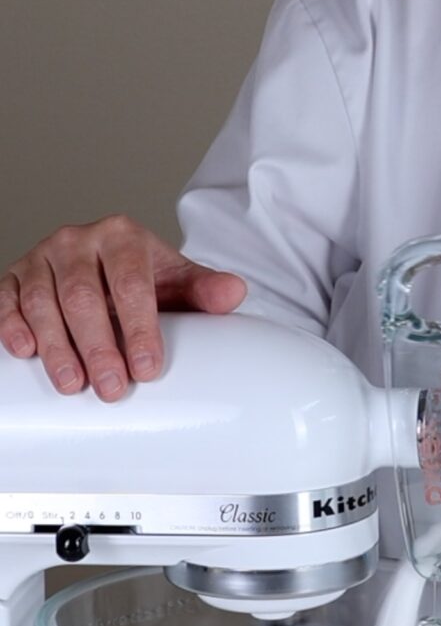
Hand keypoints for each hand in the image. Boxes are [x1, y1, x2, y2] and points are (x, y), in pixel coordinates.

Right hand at [0, 215, 246, 400]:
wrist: (110, 264)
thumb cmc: (146, 278)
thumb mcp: (179, 282)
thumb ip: (204, 290)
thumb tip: (233, 293)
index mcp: (122, 237)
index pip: (131, 284)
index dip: (139, 328)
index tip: (147, 368)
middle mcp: (78, 241)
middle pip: (83, 297)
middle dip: (98, 347)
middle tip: (112, 388)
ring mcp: (42, 258)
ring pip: (42, 301)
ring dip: (56, 346)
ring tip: (73, 384)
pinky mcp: (14, 276)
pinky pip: (6, 299)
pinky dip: (11, 325)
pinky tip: (24, 351)